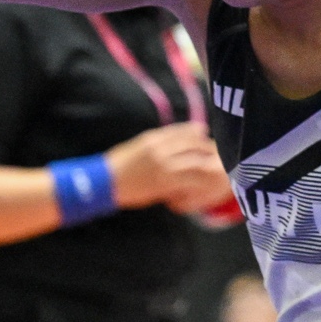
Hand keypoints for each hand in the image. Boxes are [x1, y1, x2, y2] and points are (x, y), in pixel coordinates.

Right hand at [106, 123, 229, 213]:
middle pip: (196, 144)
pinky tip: (202, 190)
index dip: (199, 135)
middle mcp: (161, 147)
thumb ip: (156, 144)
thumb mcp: (136, 148)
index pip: (184, 131)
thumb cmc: (116, 168)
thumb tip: (173, 146)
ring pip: (198, 162)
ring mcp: (164, 163)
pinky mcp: (164, 180)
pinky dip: (198, 186)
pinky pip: (190, 181)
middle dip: (210, 151)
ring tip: (218, 176)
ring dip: (211, 169)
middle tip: (219, 160)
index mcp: (153, 138)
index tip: (207, 139)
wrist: (101, 183)